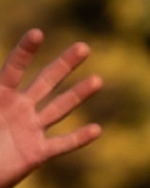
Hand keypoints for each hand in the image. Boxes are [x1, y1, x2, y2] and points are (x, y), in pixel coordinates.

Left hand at [0, 29, 103, 187]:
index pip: (13, 70)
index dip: (25, 52)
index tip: (37, 34)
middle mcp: (18, 109)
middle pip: (46, 82)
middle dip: (64, 65)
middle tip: (84, 47)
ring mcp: (30, 130)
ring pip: (59, 109)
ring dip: (79, 94)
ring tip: (97, 80)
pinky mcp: (37, 154)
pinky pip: (61, 145)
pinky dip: (79, 138)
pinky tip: (96, 130)